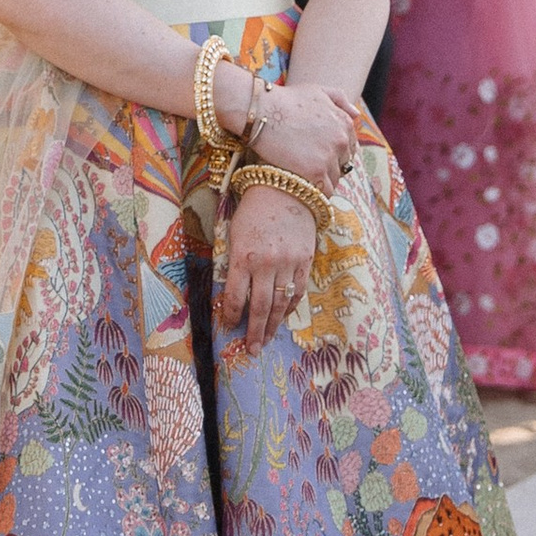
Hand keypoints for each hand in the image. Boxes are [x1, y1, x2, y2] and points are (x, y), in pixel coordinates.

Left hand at [219, 181, 315, 352]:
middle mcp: (266, 263)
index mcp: (243, 256)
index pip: (235, 296)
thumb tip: (234, 293)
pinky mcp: (304, 261)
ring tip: (265, 342)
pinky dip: (289, 307)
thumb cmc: (253, 209)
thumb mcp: (235, 234)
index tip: (230, 327)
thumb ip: (235, 263)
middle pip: (259, 307)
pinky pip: (297, 292)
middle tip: (251, 350)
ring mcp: (288, 263)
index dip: (231, 315)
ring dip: (272, 326)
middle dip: (253, 332)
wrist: (285, 186)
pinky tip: (282, 317)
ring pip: (279, 304)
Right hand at [239, 78, 358, 189]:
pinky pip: (323, 192)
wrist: (260, 111)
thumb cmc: (285, 99)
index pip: (349, 149)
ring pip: (333, 180)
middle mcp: (341, 141)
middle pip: (342, 166)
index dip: (333, 154)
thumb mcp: (316, 91)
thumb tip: (356, 115)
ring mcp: (329, 157)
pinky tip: (300, 185)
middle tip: (306, 167)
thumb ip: (339, 99)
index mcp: (345, 123)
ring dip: (320, 181)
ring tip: (301, 177)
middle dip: (327, 167)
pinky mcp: (315, 173)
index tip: (316, 155)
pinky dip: (313, 192)